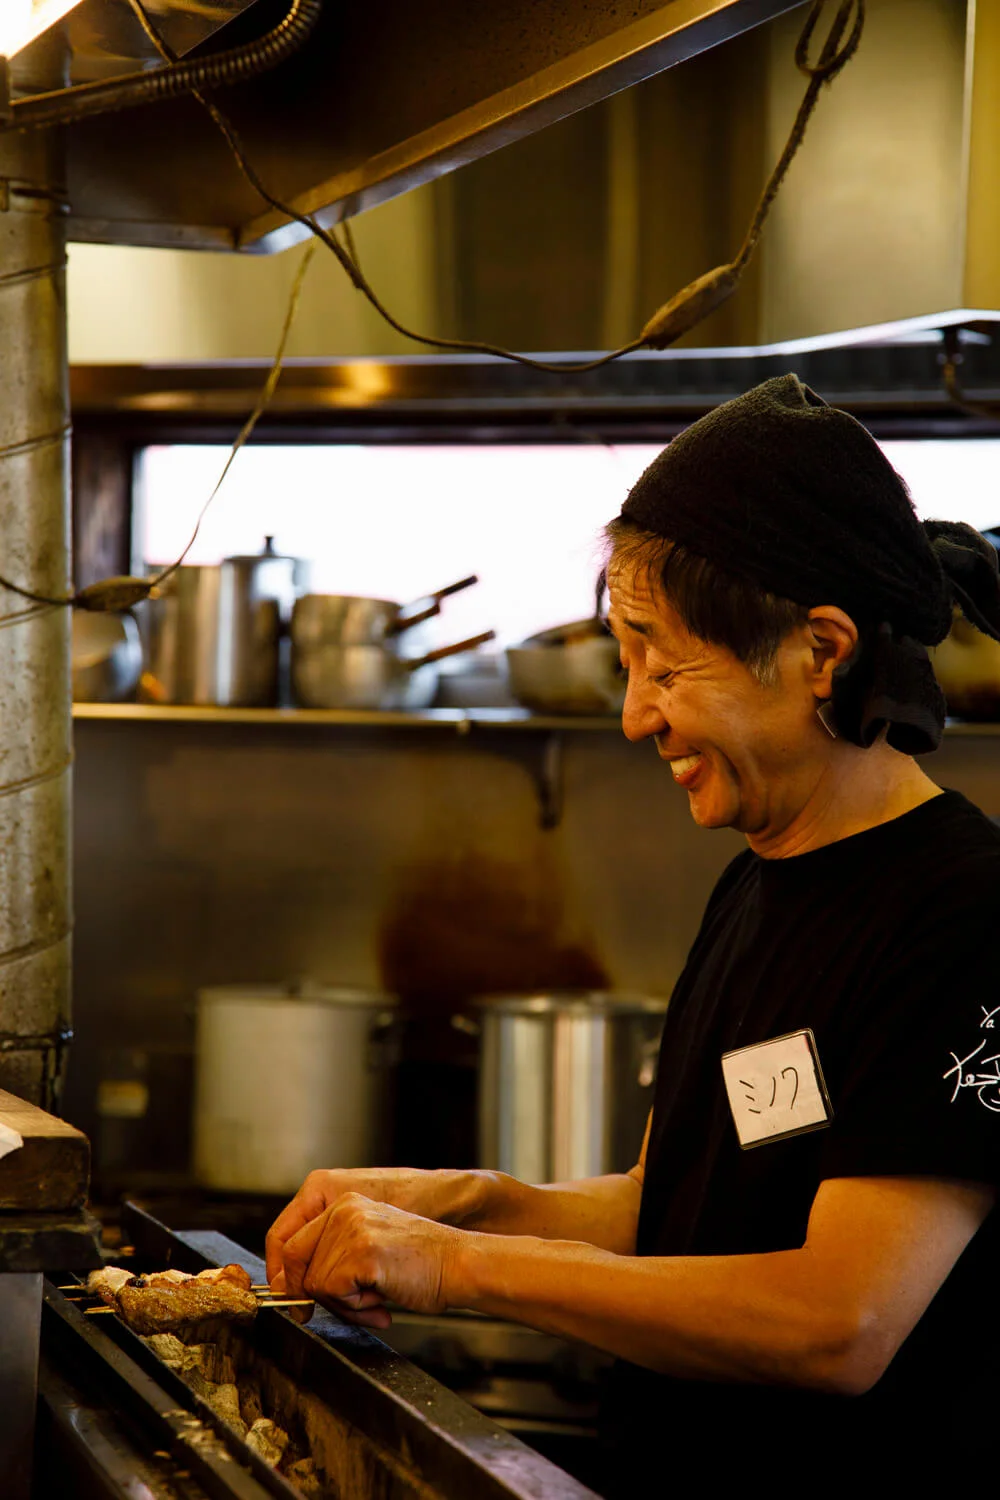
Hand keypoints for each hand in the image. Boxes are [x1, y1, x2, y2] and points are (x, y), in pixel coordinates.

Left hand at [279, 1192, 464, 1327]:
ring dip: (343, 1305)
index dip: (288, 1276)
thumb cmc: (422, 1264)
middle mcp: (344, 1209)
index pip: (290, 1239)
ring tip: (376, 1302)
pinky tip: (381, 1302)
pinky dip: (354, 1308)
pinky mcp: (361, 1253)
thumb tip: (293, 1288)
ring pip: (314, 1283)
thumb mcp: (370, 1247)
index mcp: (345, 1203)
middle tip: (345, 1309)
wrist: (459, 1264)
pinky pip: (332, 1293)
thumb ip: (335, 1256)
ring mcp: (351, 1229)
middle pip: (295, 1261)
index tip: (295, 1302)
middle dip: (310, 1294)